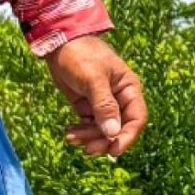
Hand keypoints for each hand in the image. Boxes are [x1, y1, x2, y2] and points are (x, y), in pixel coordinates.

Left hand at [44, 34, 145, 156]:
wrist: (58, 43)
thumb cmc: (81, 55)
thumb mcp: (93, 79)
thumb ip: (104, 106)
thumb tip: (112, 133)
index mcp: (128, 89)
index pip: (136, 119)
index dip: (127, 137)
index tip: (114, 151)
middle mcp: (119, 98)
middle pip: (119, 129)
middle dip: (104, 140)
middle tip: (88, 149)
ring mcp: (103, 103)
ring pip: (102, 130)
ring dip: (89, 137)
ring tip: (70, 137)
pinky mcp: (88, 105)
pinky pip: (89, 125)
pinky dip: (81, 132)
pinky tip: (69, 133)